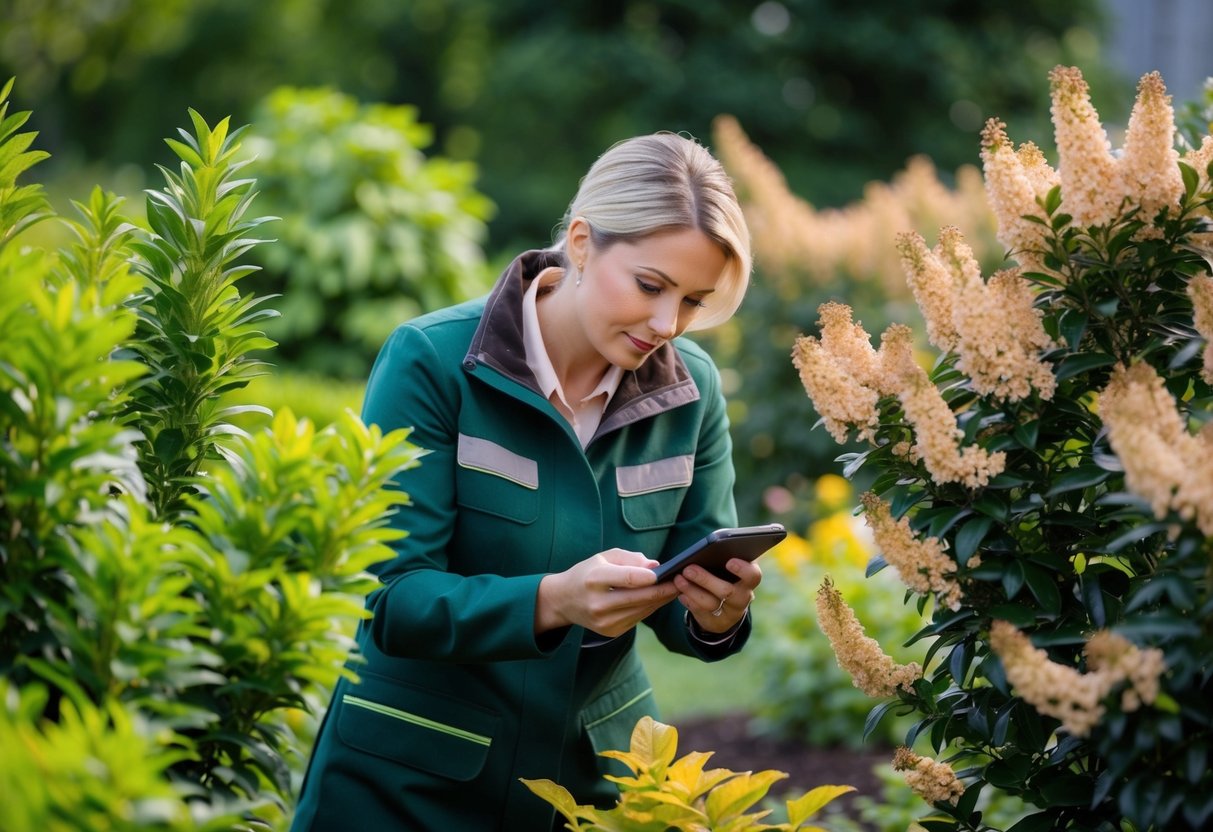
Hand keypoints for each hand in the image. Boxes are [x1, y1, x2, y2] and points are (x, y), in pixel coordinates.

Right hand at [536, 548, 679, 637]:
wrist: (564, 600)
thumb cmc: (587, 573)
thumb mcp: (603, 558)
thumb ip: (630, 559)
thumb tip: (655, 566)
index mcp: (594, 580)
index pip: (627, 578)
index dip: (649, 577)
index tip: (667, 572)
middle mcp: (598, 603)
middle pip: (639, 597)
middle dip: (663, 590)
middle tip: (682, 581)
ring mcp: (604, 621)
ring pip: (642, 610)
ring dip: (661, 600)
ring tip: (676, 588)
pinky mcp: (611, 631)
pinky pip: (638, 618)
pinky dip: (650, 607)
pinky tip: (660, 598)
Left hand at [673, 558, 761, 634]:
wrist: (727, 606)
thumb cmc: (727, 576)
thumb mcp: (731, 568)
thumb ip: (725, 558)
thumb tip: (707, 549)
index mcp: (749, 579)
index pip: (753, 575)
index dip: (743, 569)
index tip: (729, 561)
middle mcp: (743, 597)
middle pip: (727, 591)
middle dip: (705, 579)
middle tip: (688, 569)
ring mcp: (730, 612)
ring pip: (711, 604)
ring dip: (692, 591)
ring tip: (678, 579)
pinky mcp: (716, 622)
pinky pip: (701, 613)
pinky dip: (689, 601)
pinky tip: (679, 593)